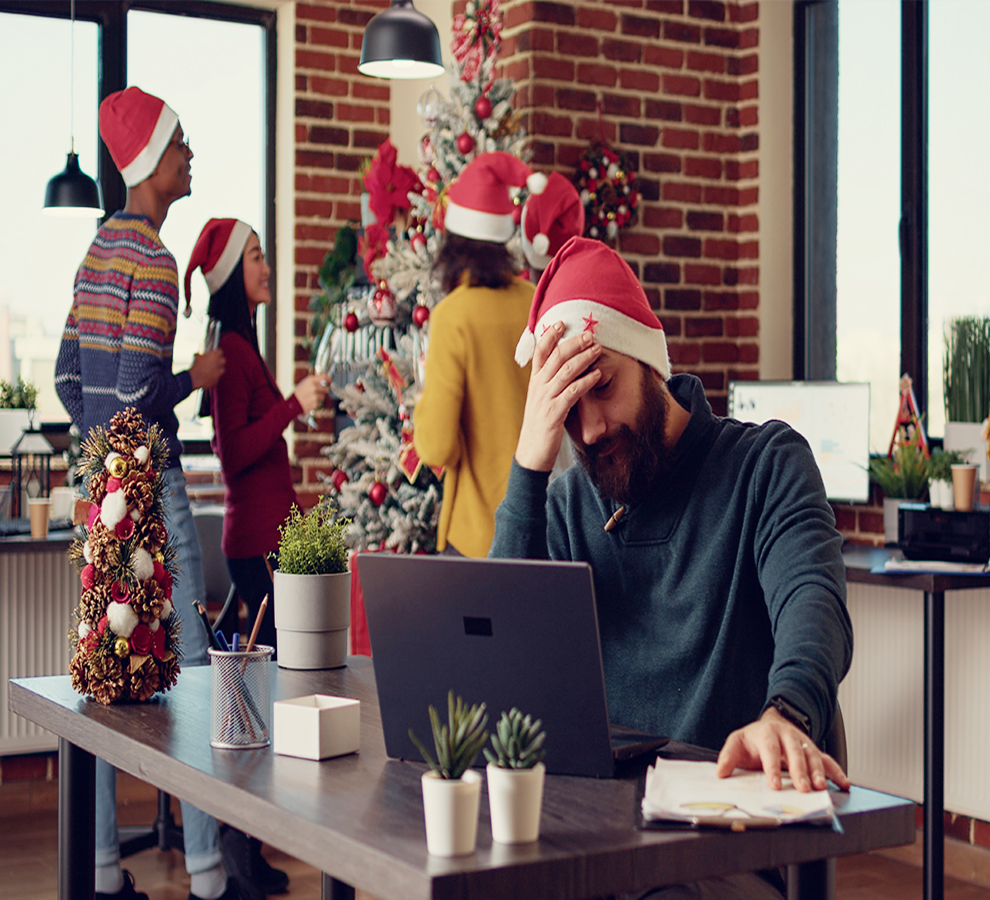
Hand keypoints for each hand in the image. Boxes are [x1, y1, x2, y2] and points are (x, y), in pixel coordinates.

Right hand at [190, 348, 225, 389]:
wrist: (195, 379)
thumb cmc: (196, 367)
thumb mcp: (197, 357)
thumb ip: (200, 355)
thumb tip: (199, 355)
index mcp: (214, 356)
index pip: (220, 351)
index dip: (217, 352)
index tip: (216, 352)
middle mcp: (218, 363)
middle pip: (223, 360)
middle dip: (220, 360)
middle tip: (215, 360)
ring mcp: (219, 372)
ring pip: (222, 369)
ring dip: (219, 368)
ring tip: (213, 369)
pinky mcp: (217, 379)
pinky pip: (218, 376)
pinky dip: (215, 376)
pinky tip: (210, 376)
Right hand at [293, 372, 330, 414]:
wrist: (292, 402)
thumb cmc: (298, 392)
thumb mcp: (305, 382)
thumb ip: (314, 380)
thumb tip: (324, 379)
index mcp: (310, 380)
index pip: (324, 377)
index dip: (328, 379)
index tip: (330, 380)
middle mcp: (314, 387)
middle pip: (326, 388)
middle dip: (324, 390)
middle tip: (318, 391)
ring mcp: (315, 396)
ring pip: (323, 396)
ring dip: (320, 397)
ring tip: (312, 397)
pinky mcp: (315, 403)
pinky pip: (320, 403)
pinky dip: (316, 403)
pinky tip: (310, 402)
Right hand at [514, 323, 602, 470]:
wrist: (531, 453)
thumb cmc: (540, 426)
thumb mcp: (541, 401)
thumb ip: (549, 383)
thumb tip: (562, 368)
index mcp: (534, 382)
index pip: (540, 353)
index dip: (549, 336)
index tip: (561, 323)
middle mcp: (538, 387)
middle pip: (556, 356)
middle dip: (574, 342)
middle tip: (590, 334)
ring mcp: (545, 399)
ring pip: (566, 371)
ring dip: (584, 357)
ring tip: (598, 349)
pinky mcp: (554, 413)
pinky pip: (572, 393)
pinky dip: (586, 381)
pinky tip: (597, 375)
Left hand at [715, 707, 850, 792]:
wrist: (772, 724)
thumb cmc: (754, 739)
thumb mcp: (737, 743)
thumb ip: (728, 757)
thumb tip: (720, 773)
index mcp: (766, 734)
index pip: (770, 750)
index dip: (772, 768)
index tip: (775, 785)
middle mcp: (787, 736)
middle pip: (795, 753)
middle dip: (799, 771)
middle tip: (803, 788)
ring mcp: (802, 742)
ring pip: (812, 756)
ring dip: (818, 772)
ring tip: (821, 788)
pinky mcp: (813, 750)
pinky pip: (827, 760)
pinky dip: (836, 771)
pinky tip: (843, 784)